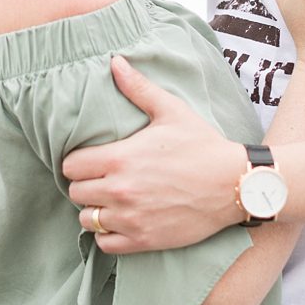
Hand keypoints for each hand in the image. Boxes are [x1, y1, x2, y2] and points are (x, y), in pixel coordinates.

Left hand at [63, 56, 248, 253]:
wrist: (235, 184)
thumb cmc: (203, 145)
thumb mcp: (172, 112)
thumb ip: (139, 88)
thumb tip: (115, 61)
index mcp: (120, 158)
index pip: (70, 166)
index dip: (79, 162)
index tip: (95, 161)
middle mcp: (120, 190)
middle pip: (75, 193)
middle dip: (87, 185)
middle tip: (105, 180)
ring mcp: (130, 218)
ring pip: (86, 220)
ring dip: (96, 211)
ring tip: (113, 202)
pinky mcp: (143, 239)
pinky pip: (104, 243)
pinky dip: (109, 235)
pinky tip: (122, 221)